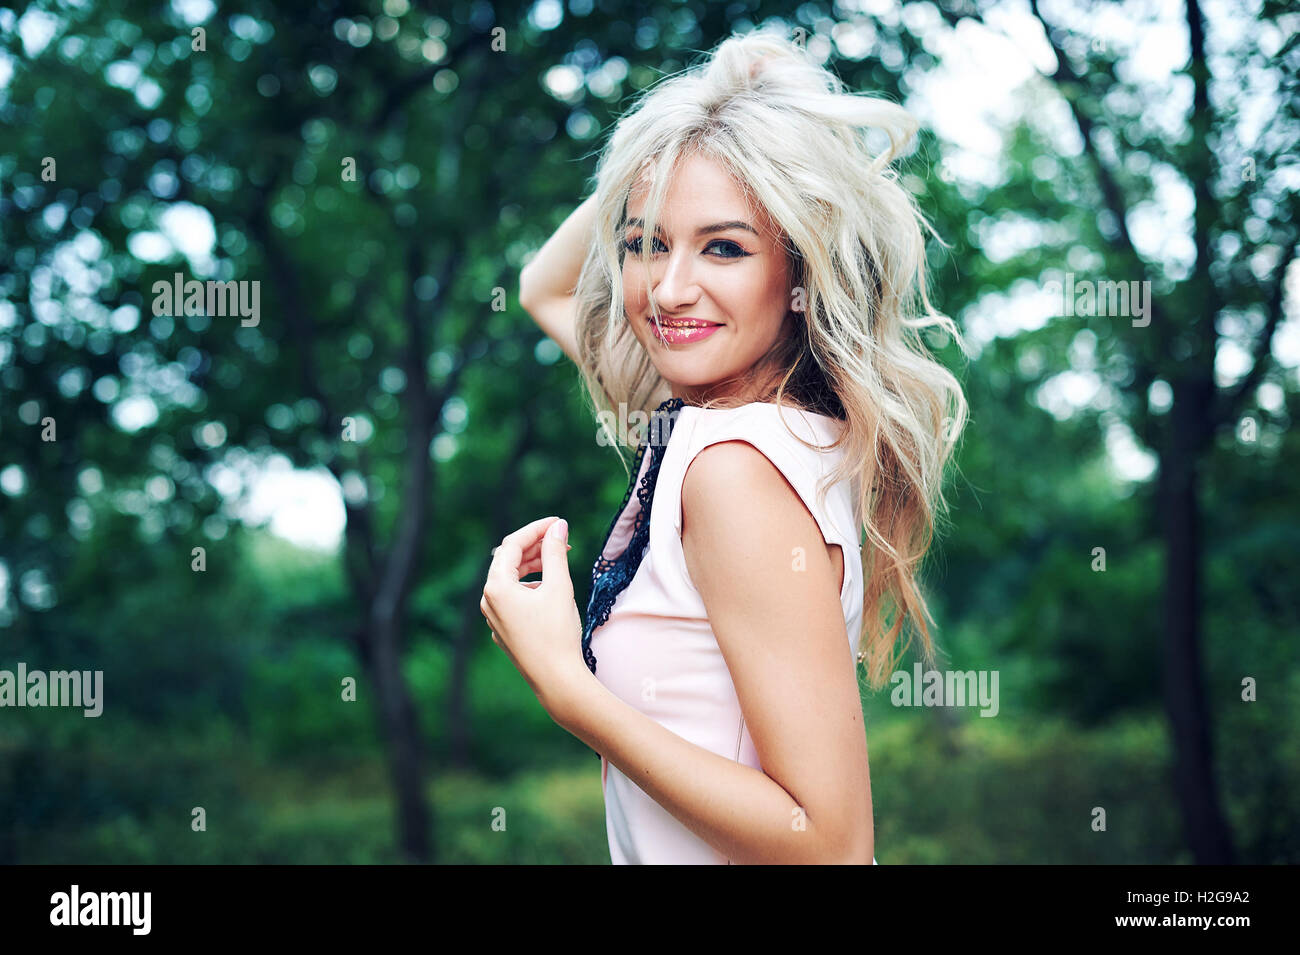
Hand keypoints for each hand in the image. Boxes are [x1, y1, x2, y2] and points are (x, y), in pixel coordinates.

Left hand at [480, 516, 590, 720]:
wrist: (556, 680)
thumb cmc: (557, 633)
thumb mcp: (558, 587)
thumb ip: (555, 552)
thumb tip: (558, 527)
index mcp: (496, 587)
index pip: (512, 544)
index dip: (536, 529)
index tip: (559, 522)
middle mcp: (489, 601)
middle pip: (508, 561)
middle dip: (535, 546)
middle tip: (562, 539)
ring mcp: (494, 618)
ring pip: (510, 580)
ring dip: (532, 566)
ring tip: (558, 560)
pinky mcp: (504, 630)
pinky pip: (512, 599)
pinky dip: (529, 586)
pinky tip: (548, 589)